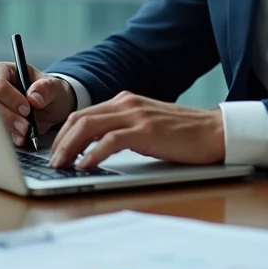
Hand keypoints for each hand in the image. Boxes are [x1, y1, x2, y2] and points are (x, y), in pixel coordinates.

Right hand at [0, 62, 76, 146]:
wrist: (55, 107)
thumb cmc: (51, 90)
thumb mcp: (55, 86)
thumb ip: (46, 88)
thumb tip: (34, 96)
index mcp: (5, 71)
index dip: (10, 97)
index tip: (26, 108)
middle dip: (9, 117)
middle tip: (26, 125)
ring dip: (10, 128)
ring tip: (26, 132)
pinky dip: (11, 137)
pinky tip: (22, 138)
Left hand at [49, 92, 224, 169]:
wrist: (215, 131)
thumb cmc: (184, 134)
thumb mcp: (147, 127)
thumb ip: (124, 130)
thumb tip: (94, 150)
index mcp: (126, 102)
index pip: (83, 114)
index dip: (63, 134)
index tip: (54, 153)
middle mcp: (127, 104)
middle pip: (79, 119)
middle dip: (60, 142)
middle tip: (51, 162)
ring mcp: (136, 116)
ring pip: (88, 126)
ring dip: (69, 147)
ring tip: (60, 166)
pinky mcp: (146, 131)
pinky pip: (110, 141)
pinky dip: (93, 154)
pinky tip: (85, 166)